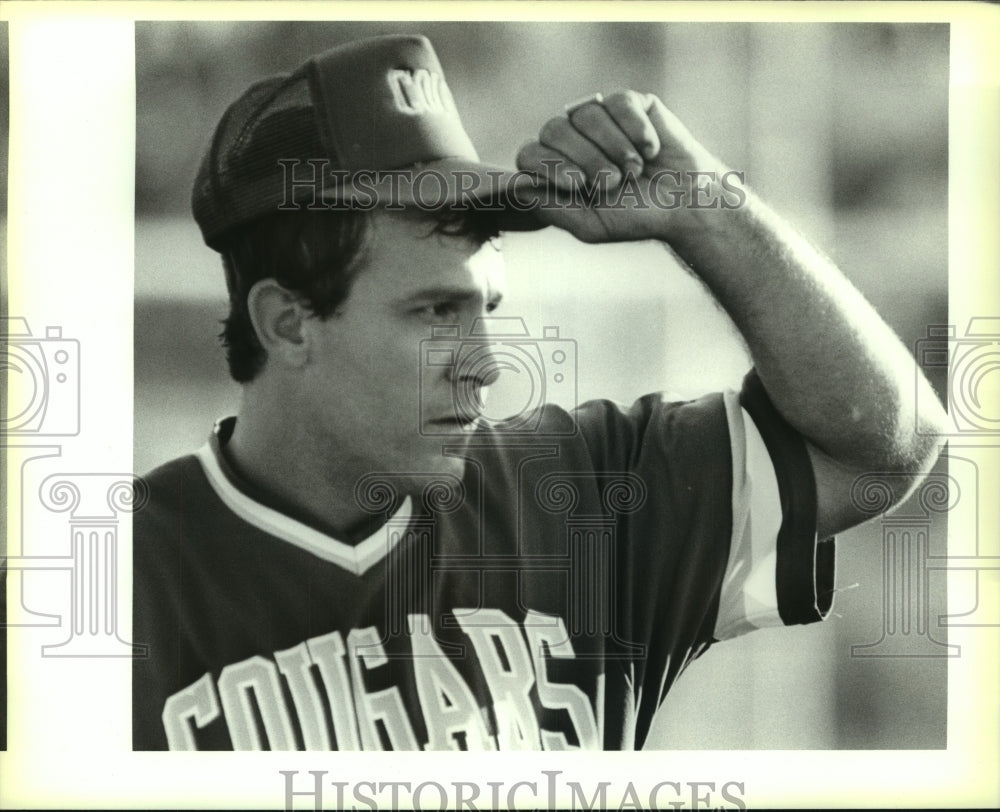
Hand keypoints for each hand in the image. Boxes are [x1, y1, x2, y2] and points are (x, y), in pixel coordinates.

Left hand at [515, 91, 729, 243]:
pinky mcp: (628, 103)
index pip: (529, 154)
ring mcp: (597, 117)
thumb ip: (551, 207)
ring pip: (587, 114)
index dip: (549, 165)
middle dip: (587, 159)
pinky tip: (651, 150)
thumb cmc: (635, 217)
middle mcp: (570, 139)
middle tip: (615, 182)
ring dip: (615, 147)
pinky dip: (637, 130)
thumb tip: (516, 186)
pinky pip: (619, 102)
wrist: (684, 202)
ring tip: (636, 170)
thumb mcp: (590, 224)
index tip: (578, 184)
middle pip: (554, 129)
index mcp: (554, 168)